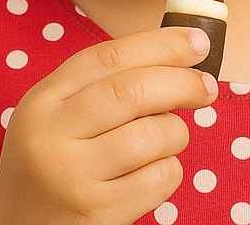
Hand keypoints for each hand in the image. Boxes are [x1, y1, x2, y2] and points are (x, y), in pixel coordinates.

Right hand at [0, 26, 216, 224]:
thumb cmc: (49, 162)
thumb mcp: (55, 114)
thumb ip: (101, 85)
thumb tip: (178, 55)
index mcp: (42, 100)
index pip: (109, 56)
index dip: (161, 44)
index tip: (198, 42)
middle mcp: (52, 135)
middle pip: (134, 91)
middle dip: (182, 82)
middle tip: (206, 87)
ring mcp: (72, 178)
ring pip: (153, 135)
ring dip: (176, 132)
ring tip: (167, 138)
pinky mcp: (97, 215)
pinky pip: (158, 179)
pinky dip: (170, 170)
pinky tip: (154, 172)